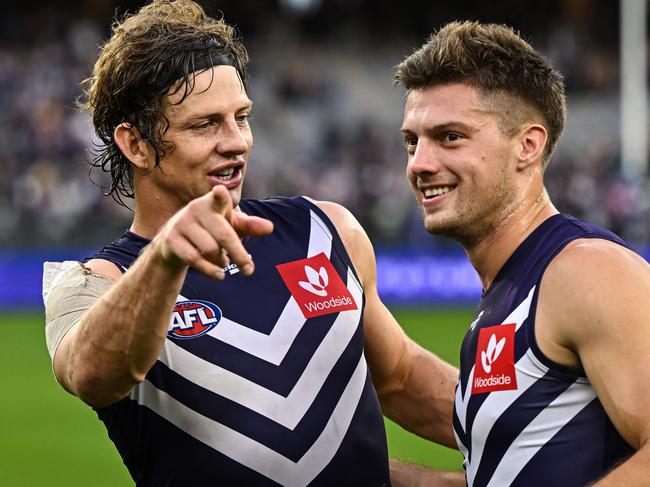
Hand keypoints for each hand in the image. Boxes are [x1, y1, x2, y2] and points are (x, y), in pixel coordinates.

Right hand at [153, 185, 273, 278]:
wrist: (174, 242)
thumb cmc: (210, 229)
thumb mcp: (231, 225)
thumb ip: (250, 226)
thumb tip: (270, 227)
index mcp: (213, 202)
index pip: (219, 198)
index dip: (220, 195)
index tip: (220, 191)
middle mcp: (196, 209)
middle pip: (224, 235)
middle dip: (239, 254)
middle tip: (249, 270)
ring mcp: (182, 223)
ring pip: (210, 249)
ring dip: (222, 261)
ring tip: (224, 262)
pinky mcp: (171, 239)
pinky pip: (195, 259)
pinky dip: (210, 270)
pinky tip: (219, 274)